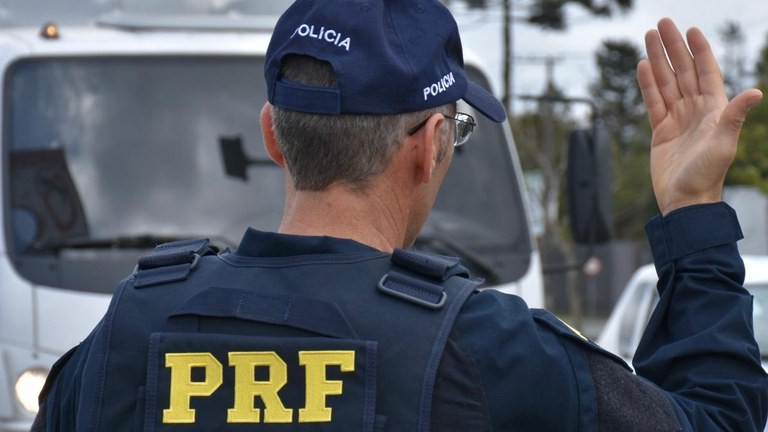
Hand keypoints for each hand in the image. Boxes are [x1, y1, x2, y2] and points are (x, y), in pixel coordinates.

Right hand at [637, 18, 762, 214]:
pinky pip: (653, 102)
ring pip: (666, 83)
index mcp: (715, 109)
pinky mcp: (661, 131)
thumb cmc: (708, 174)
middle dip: (672, 47)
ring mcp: (678, 119)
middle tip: (661, 24)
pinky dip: (648, 85)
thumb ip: (735, 115)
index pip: (706, 71)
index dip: (699, 50)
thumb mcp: (724, 143)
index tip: (690, 30)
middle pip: (683, 71)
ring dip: (658, 61)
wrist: (686, 200)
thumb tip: (755, 91)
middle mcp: (697, 110)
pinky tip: (642, 68)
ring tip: (647, 38)